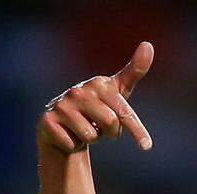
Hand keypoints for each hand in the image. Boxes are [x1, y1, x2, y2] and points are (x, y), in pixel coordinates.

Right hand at [38, 41, 153, 153]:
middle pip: (110, 123)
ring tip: (84, 128)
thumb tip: (148, 44)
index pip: (123, 111)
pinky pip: (71, 144)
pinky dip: (73, 144)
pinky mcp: (48, 120)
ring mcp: (62, 105)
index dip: (137, 130)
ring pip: (90, 136)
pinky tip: (68, 133)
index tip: (147, 146)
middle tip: (101, 127)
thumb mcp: (117, 91)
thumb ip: (134, 71)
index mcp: (98, 84)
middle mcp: (78, 91)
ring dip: (91, 138)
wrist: (64, 123)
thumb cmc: (98, 107)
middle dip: (110, 133)